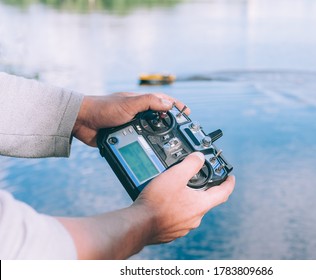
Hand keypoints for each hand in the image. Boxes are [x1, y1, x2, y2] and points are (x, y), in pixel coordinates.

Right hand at [57, 152, 234, 258]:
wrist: (138, 225)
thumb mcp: (175, 175)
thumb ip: (190, 163)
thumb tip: (199, 157)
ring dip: (188, 200)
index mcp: (200, 205)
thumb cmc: (156, 202)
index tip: (230, 177)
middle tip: (199, 180)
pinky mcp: (172, 232)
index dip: (229, 183)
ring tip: (177, 189)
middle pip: (206, 201)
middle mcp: (195, 218)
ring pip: (191, 210)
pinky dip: (177, 209)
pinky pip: (179, 218)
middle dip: (204, 190)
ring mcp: (184, 227)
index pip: (223, 193)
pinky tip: (166, 203)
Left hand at [72, 92, 189, 146]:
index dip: (176, 106)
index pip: (164, 101)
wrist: (82, 122)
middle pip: (160, 118)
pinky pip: (140, 141)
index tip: (187, 113)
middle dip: (171, 123)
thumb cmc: (104, 108)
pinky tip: (153, 150)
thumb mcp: (129, 104)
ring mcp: (133, 125)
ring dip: (159, 137)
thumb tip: (169, 105)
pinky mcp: (126, 136)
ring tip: (170, 144)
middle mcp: (139, 112)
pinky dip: (147, 144)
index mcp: (141, 101)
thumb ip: (149, 102)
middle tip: (182, 132)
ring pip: (151, 132)